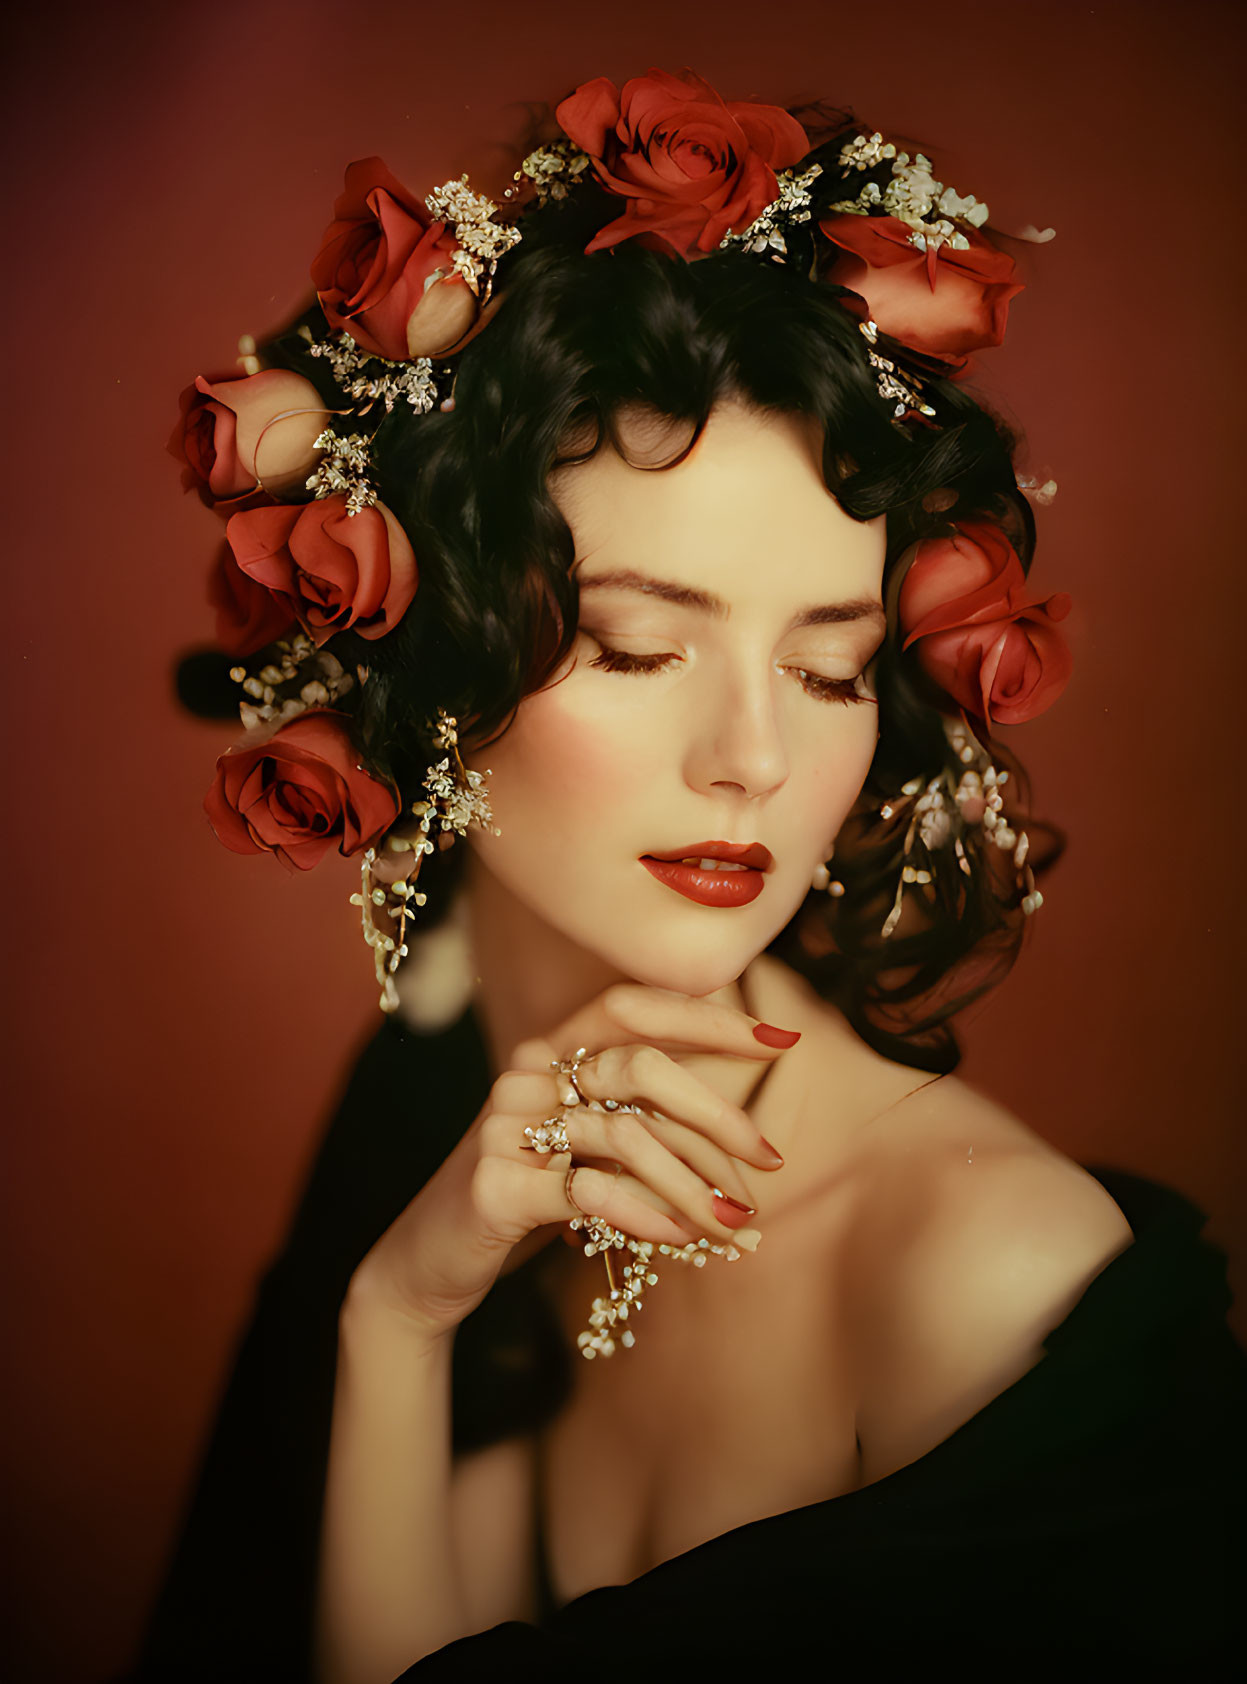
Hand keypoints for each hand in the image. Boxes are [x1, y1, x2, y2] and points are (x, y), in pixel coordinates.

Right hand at [347, 983, 794, 1340]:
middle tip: (771, 1161)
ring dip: (694, 1186)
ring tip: (737, 1226)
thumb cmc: (529, 1200)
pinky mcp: (493, 1186)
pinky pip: (587, 1192)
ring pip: (625, 1136)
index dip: (708, 1018)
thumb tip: (740, 1126)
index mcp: (551, 1049)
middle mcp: (526, 1073)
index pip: (634, 1006)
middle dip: (719, 1113)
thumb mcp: (586, 1150)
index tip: (782, 1040)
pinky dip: (644, 1215)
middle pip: (641, 1066)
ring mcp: (504, 1126)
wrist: (430, 1263)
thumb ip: (640, 1119)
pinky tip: (680, 1239)